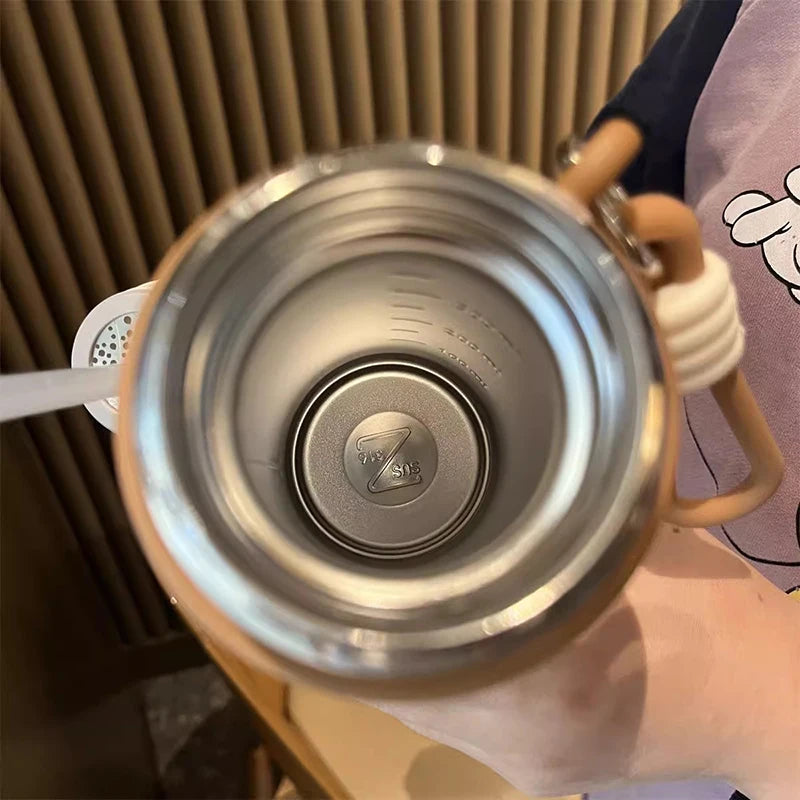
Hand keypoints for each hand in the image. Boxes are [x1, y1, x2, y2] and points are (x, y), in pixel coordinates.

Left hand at [370, 524, 799, 797]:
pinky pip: (456, 725)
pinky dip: (435, 684)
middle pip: (405, 689)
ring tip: (377, 604)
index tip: (338, 576)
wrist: (771, 698)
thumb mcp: (634, 546)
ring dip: (400, 661)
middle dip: (372, 636)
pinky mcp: (543, 767)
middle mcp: (522, 740)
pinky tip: (433, 644)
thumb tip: (498, 485)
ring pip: (425, 711)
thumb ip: (556, 525)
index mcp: (544, 683)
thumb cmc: (714, 616)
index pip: (416, 656)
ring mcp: (530, 763)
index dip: (369, 618)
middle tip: (351, 575)